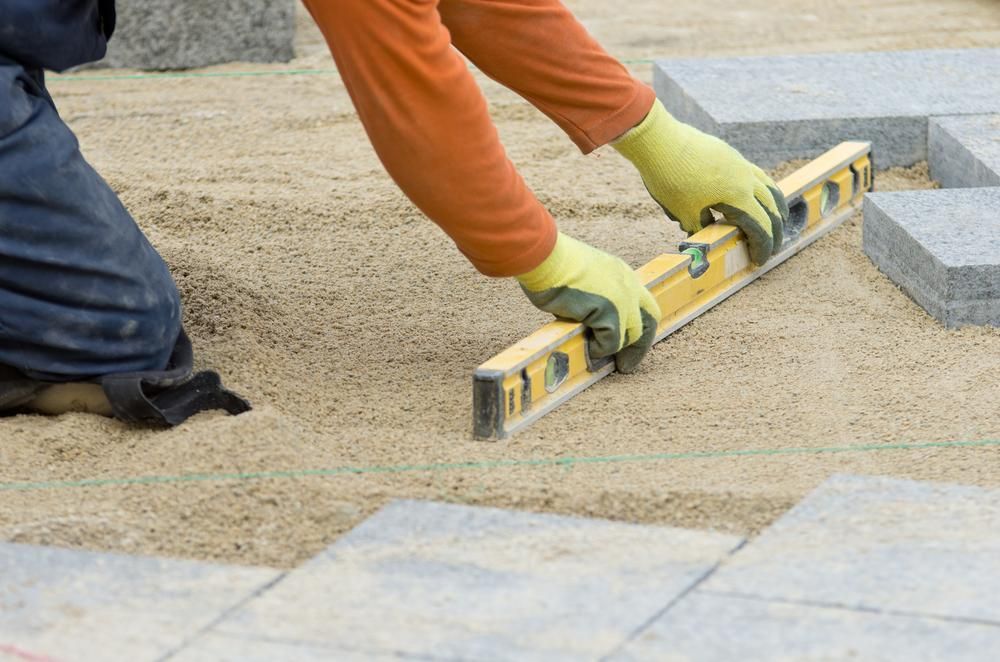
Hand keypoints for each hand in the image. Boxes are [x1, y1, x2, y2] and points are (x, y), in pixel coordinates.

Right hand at [516, 233, 660, 372]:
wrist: (545, 258)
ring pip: (630, 335)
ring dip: (614, 350)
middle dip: (639, 346)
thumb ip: (594, 301)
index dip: (639, 325)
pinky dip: (598, 350)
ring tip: (598, 359)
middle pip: (649, 321)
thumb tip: (588, 327)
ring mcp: (622, 299)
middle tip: (626, 365)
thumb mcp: (583, 281)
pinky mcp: (610, 312)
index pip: (642, 303)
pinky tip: (583, 347)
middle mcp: (628, 285)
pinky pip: (610, 342)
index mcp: (621, 274)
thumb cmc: (552, 266)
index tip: (628, 342)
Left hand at [613, 99, 788, 264]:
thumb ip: (699, 229)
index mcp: (739, 197)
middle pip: (771, 208)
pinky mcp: (730, 154)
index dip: (762, 247)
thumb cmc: (670, 178)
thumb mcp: (684, 213)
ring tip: (777, 219)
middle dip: (775, 230)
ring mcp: (740, 164)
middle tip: (773, 247)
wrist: (659, 140)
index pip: (761, 227)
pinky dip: (762, 189)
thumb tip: (704, 237)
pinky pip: (755, 174)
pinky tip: (754, 194)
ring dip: (775, 206)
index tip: (760, 261)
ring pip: (768, 187)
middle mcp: (746, 179)